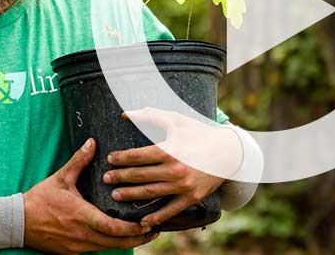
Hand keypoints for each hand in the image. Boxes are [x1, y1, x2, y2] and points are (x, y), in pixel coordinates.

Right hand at [23, 138, 158, 252]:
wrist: (16, 223)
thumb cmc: (39, 200)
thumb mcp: (60, 178)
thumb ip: (79, 161)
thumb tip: (92, 142)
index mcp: (80, 216)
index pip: (112, 228)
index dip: (133, 228)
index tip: (148, 223)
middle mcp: (81, 235)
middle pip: (116, 243)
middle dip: (138, 238)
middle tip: (155, 230)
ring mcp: (77, 246)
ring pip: (108, 248)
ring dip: (127, 243)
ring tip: (144, 234)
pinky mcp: (72, 251)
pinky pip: (97, 249)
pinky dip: (112, 244)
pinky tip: (122, 237)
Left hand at [104, 108, 243, 227]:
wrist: (228, 152)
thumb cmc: (200, 133)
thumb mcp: (177, 120)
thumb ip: (151, 115)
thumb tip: (126, 114)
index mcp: (169, 149)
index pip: (137, 156)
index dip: (121, 159)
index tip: (111, 159)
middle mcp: (174, 169)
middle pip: (139, 176)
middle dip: (120, 177)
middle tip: (106, 178)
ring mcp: (182, 185)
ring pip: (150, 193)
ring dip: (130, 195)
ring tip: (116, 195)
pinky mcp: (190, 197)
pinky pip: (169, 210)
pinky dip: (155, 217)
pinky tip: (142, 220)